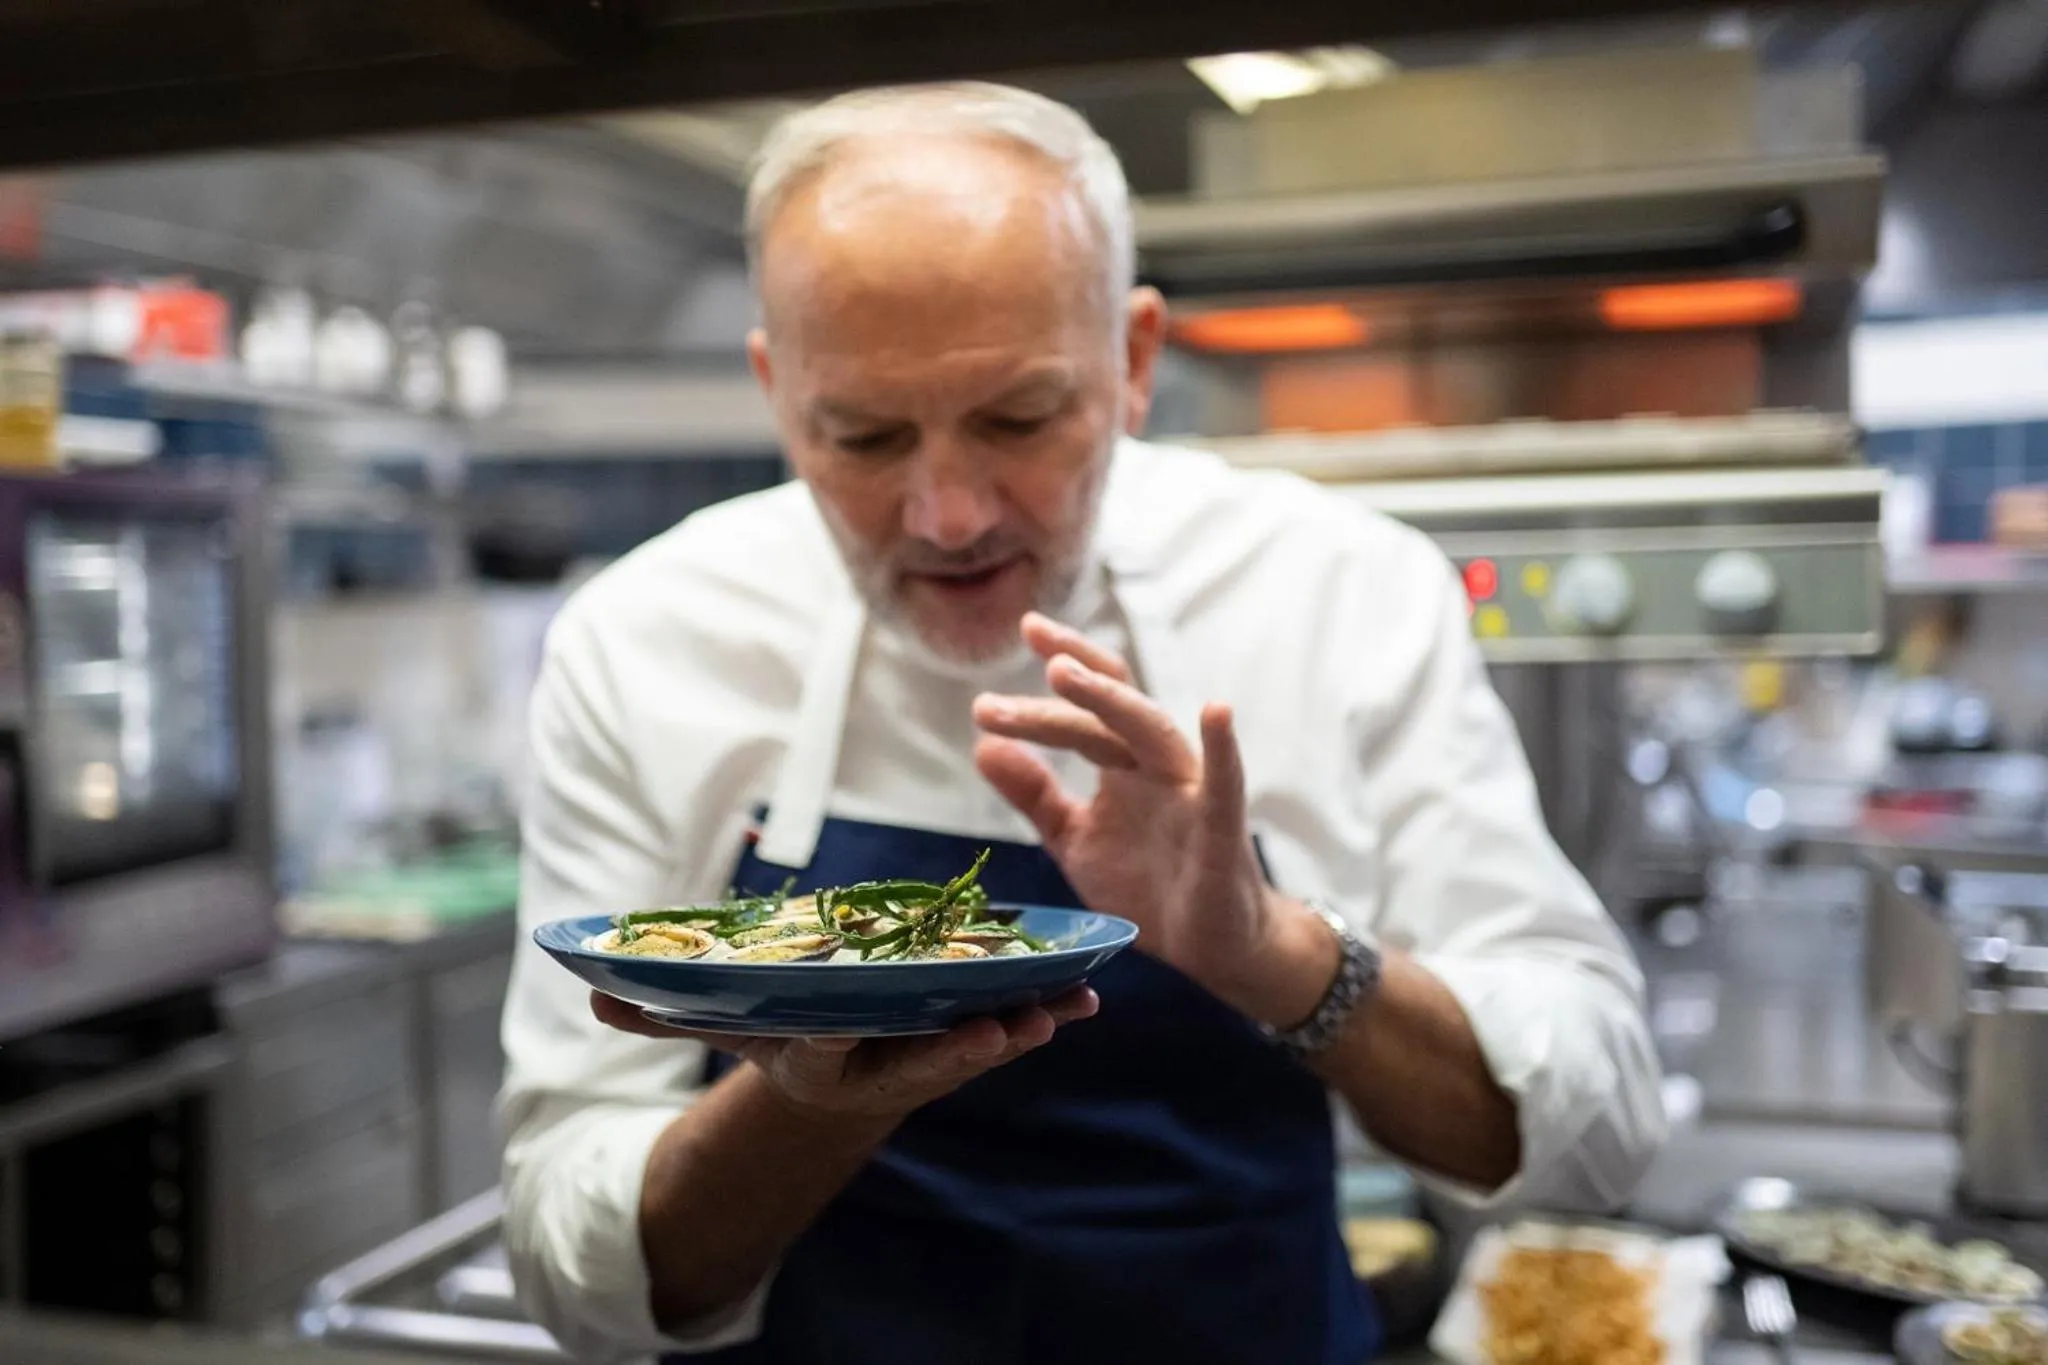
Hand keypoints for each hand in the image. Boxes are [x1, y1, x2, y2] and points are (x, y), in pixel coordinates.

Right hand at [589, 986, 1099, 1122]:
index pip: (824, 1045)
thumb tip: (588, 988)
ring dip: (1019, 1027)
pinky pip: (1008, 1026)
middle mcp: (877, 1065)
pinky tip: (1085, 996)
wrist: (835, 1083)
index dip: (837, 1035)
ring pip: (976, 1042)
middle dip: (956, 1047)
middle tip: (991, 1035)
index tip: (847, 1024)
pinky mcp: (964, 1038)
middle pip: (918, 1056)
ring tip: (1059, 1012)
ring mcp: (927, 1055)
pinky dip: (1045, 1012)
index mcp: (815, 1060)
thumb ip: (661, 1012)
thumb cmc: (781, 1040)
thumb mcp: (726, 1030)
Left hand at [971, 613, 1334, 1025]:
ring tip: (1068, 672)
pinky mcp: (1221, 830)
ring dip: (1112, 700)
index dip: (1048, 685)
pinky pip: (1225, 783)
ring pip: (1152, 731)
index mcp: (1121, 767)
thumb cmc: (1148, 887)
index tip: (1009, 655)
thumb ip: (1034, 795)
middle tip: (1034, 636)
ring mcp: (1190, 793)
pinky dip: (1223, 748)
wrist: (1208, 948)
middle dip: (1076, 669)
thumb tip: (983, 746)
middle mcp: (1155, 767)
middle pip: (1116, 703)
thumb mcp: (1074, 839)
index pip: (1082, 712)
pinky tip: (1216, 710)